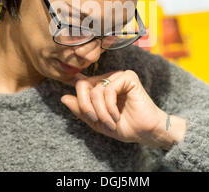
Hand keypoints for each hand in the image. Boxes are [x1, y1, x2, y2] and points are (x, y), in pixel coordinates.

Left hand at [60, 70, 185, 148]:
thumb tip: (63, 98)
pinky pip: (109, 89)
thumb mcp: (96, 121)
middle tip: (95, 120)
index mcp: (99, 86)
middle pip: (82, 86)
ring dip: (100, 111)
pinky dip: (109, 106)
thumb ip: (80, 110)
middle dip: (86, 106)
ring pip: (96, 90)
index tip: (88, 115)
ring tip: (109, 122)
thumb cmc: (123, 126)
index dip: (79, 99)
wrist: (145, 132)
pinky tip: (116, 115)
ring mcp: (118, 76)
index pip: (79, 84)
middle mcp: (107, 78)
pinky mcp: (128, 77)